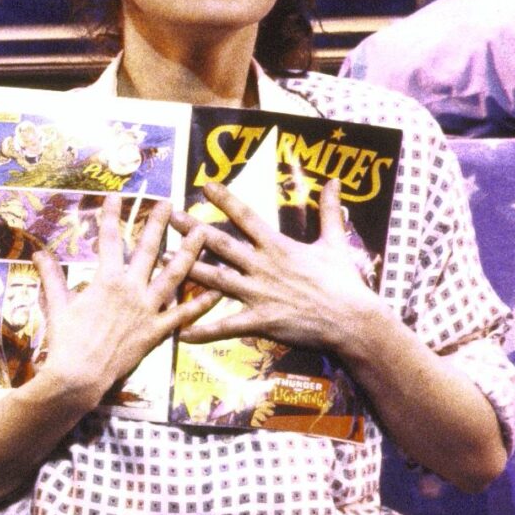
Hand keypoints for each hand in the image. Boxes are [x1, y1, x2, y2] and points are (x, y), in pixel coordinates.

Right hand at [30, 198, 218, 402]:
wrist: (79, 375)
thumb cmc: (66, 340)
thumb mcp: (57, 305)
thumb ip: (52, 277)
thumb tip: (37, 253)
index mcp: (106, 279)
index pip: (108, 239)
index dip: (111, 216)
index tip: (117, 197)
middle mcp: (131, 289)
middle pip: (148, 249)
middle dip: (159, 223)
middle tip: (170, 204)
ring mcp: (147, 309)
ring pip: (174, 275)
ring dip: (189, 252)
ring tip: (203, 232)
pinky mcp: (157, 331)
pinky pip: (182, 315)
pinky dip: (201, 304)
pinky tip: (217, 292)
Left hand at [179, 177, 389, 355]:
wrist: (353, 319)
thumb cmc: (345, 282)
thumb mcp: (336, 242)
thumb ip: (330, 211)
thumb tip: (336, 182)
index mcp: (278, 246)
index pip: (246, 216)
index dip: (224, 199)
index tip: (204, 185)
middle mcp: (263, 266)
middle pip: (220, 244)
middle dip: (192, 231)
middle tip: (168, 218)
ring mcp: (259, 294)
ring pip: (215, 279)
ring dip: (187, 270)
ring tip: (160, 263)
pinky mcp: (261, 320)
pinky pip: (227, 325)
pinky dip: (204, 330)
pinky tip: (182, 332)